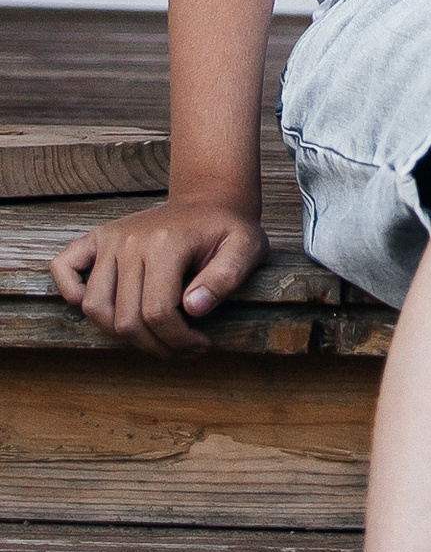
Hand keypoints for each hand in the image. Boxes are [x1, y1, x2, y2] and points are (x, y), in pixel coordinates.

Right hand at [50, 197, 268, 355]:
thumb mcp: (246, 248)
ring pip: (95, 307)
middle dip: (156, 346)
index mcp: (166, 244)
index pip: (158, 312)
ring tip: (154, 337)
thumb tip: (193, 309)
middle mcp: (130, 240)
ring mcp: (110, 239)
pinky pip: (64, 267)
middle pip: (126, 318)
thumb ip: (226, 278)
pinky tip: (107, 309)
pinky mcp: (97, 238)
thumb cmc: (228, 230)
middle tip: (181, 350)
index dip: (179, 341)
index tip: (201, 347)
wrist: (210, 201)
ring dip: (121, 335)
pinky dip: (71, 293)